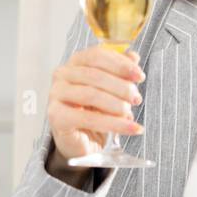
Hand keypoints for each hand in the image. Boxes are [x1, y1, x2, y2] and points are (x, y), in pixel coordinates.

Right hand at [48, 43, 145, 161]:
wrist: (81, 140)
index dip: (120, 64)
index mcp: (75, 63)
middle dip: (121, 86)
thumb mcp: (112, 89)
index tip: (140, 76)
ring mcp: (56, 95)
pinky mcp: (57, 117)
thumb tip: (133, 56)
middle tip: (137, 99)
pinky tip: (132, 128)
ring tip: (131, 113)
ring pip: (91, 95)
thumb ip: (120, 71)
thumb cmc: (95, 111)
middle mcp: (62, 75)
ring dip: (117, 105)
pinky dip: (115, 124)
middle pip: (94, 75)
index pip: (97, 55)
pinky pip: (89, 119)